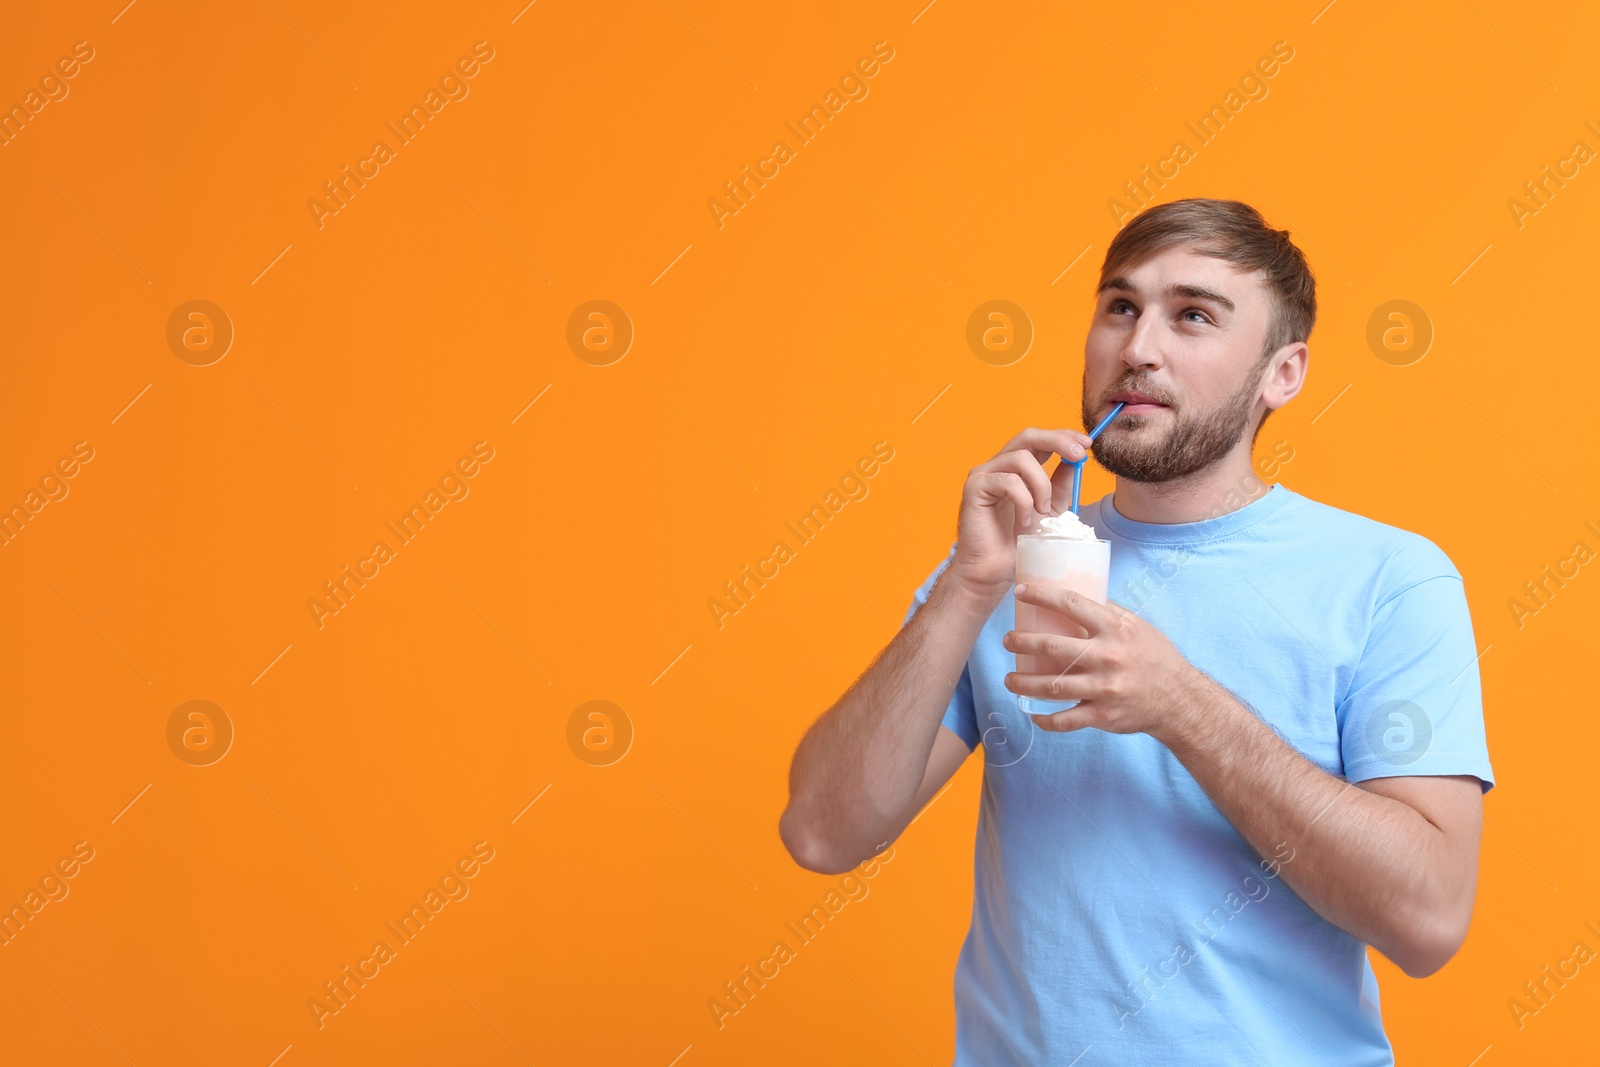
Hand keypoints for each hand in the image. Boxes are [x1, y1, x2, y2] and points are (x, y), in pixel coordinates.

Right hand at [948, 428, 1094, 604]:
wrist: (993, 572)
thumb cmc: (1017, 544)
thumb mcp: (1050, 511)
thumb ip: (1060, 486)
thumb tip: (1075, 462)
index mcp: (1015, 469)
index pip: (1039, 440)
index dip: (1063, 436)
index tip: (1087, 445)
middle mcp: (998, 466)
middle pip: (1028, 436)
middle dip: (1058, 441)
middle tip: (1078, 455)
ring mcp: (983, 475)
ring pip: (1021, 459)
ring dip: (1041, 485)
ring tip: (1042, 512)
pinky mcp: (974, 488)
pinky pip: (1008, 481)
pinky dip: (1023, 502)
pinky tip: (1022, 522)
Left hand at [1001, 583, 1205, 740]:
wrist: (1180, 700)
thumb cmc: (1156, 658)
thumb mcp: (1138, 627)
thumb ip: (1109, 612)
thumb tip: (1079, 594)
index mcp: (1115, 629)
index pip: (1071, 604)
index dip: (1041, 595)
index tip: (1020, 592)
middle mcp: (1107, 657)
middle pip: (1052, 647)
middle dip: (1022, 642)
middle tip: (1008, 640)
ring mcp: (1104, 688)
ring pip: (1052, 687)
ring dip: (1023, 683)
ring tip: (1009, 679)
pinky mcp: (1103, 715)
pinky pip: (1066, 720)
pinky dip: (1046, 720)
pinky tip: (1033, 714)